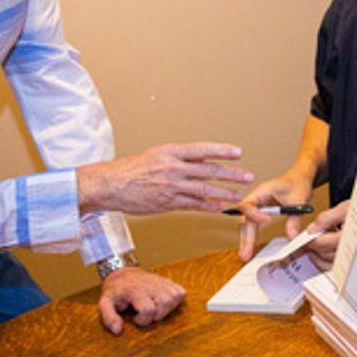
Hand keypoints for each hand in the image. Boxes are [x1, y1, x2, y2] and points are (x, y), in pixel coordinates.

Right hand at [78, 143, 250, 214]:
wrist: (110, 185)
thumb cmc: (129, 170)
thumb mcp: (154, 155)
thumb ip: (176, 159)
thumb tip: (195, 161)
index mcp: (170, 153)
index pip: (202, 150)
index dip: (222, 151)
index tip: (238, 152)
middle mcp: (173, 168)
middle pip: (209, 170)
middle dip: (231, 174)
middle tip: (247, 176)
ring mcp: (172, 187)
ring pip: (204, 190)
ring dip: (224, 193)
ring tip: (238, 195)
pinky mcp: (168, 203)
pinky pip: (193, 205)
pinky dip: (208, 206)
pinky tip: (219, 207)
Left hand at [96, 267, 185, 334]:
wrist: (123, 274)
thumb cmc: (115, 291)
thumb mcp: (105, 303)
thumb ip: (108, 317)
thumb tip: (118, 331)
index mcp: (135, 290)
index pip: (148, 309)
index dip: (143, 320)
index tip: (135, 318)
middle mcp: (150, 284)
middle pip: (164, 303)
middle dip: (157, 315)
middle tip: (146, 314)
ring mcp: (161, 282)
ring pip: (174, 298)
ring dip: (167, 309)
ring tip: (155, 309)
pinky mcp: (168, 281)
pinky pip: (180, 292)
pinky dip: (176, 300)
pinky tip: (164, 303)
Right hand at [235, 171, 314, 259]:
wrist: (299, 179)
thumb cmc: (297, 183)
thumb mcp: (299, 199)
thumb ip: (295, 218)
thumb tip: (291, 236)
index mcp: (262, 192)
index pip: (249, 204)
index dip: (255, 214)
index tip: (268, 220)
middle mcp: (256, 200)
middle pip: (245, 219)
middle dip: (245, 237)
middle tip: (246, 253)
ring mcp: (257, 207)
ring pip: (247, 225)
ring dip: (245, 241)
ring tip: (245, 256)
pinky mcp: (261, 214)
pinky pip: (253, 227)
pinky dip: (251, 238)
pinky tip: (250, 250)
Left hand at [301, 201, 347, 269]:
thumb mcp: (346, 208)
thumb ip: (327, 218)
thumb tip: (313, 228)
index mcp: (350, 237)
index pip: (324, 243)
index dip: (311, 239)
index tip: (305, 235)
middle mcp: (352, 251)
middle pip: (324, 254)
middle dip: (313, 245)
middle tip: (308, 238)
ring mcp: (352, 259)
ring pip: (326, 264)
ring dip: (316, 255)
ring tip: (316, 243)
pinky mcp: (350, 263)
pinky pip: (332, 268)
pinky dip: (323, 262)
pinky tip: (323, 251)